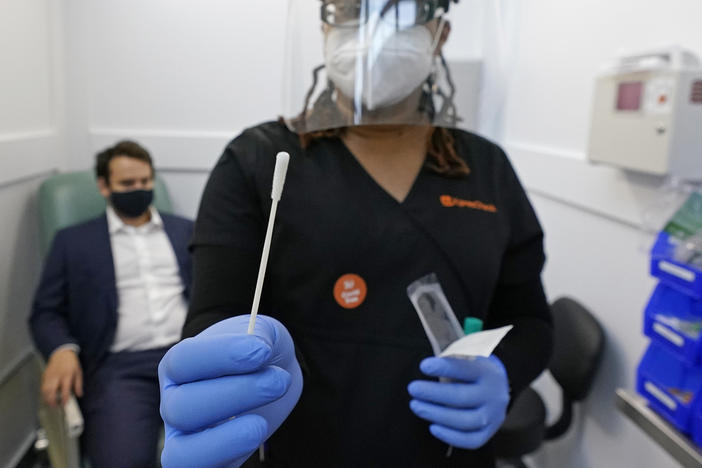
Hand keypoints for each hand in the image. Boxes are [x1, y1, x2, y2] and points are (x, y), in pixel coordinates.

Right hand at [41, 348, 82, 406]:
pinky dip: (44, 393)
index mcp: (67, 375)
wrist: (61, 353)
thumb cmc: (71, 363)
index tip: (64, 404)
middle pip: (51, 390)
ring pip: (45, 390)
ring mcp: (49, 376)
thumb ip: (78, 384)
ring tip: (51, 403)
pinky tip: (48, 397)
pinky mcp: (44, 376)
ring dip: (47, 398)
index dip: (64, 398)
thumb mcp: (78, 372)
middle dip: (52, 400)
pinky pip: (42, 387)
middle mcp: (57, 376)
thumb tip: (79, 395)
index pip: (65, 389)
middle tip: (55, 406)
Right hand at [159, 315, 302, 467]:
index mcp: (179, 365)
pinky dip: (229, 456)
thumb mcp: (262, 331)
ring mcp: (186, 438)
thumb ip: (258, 333)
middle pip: (182, 408)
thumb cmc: (259, 351)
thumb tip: (257, 350)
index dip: (222, 354)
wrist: (274, 374)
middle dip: (237, 394)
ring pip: (183, 454)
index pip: (183, 361)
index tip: (262, 350)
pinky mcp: (207, 463)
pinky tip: (257, 432)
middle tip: (278, 381)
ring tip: (262, 422)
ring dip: (227, 439)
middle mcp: (173, 403)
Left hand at [407, 355, 509, 449]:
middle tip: (413, 388)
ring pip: (466, 421)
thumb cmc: (470, 371)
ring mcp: (493, 415)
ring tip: (416, 406)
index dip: (444, 368)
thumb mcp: (465, 358)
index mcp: (486, 371)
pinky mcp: (489, 432)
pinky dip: (451, 436)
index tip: (423, 366)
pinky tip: (433, 427)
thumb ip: (449, 362)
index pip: (465, 369)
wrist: (495, 387)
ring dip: (437, 415)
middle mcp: (493, 394)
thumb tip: (426, 366)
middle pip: (462, 397)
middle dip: (434, 393)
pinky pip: (471, 440)